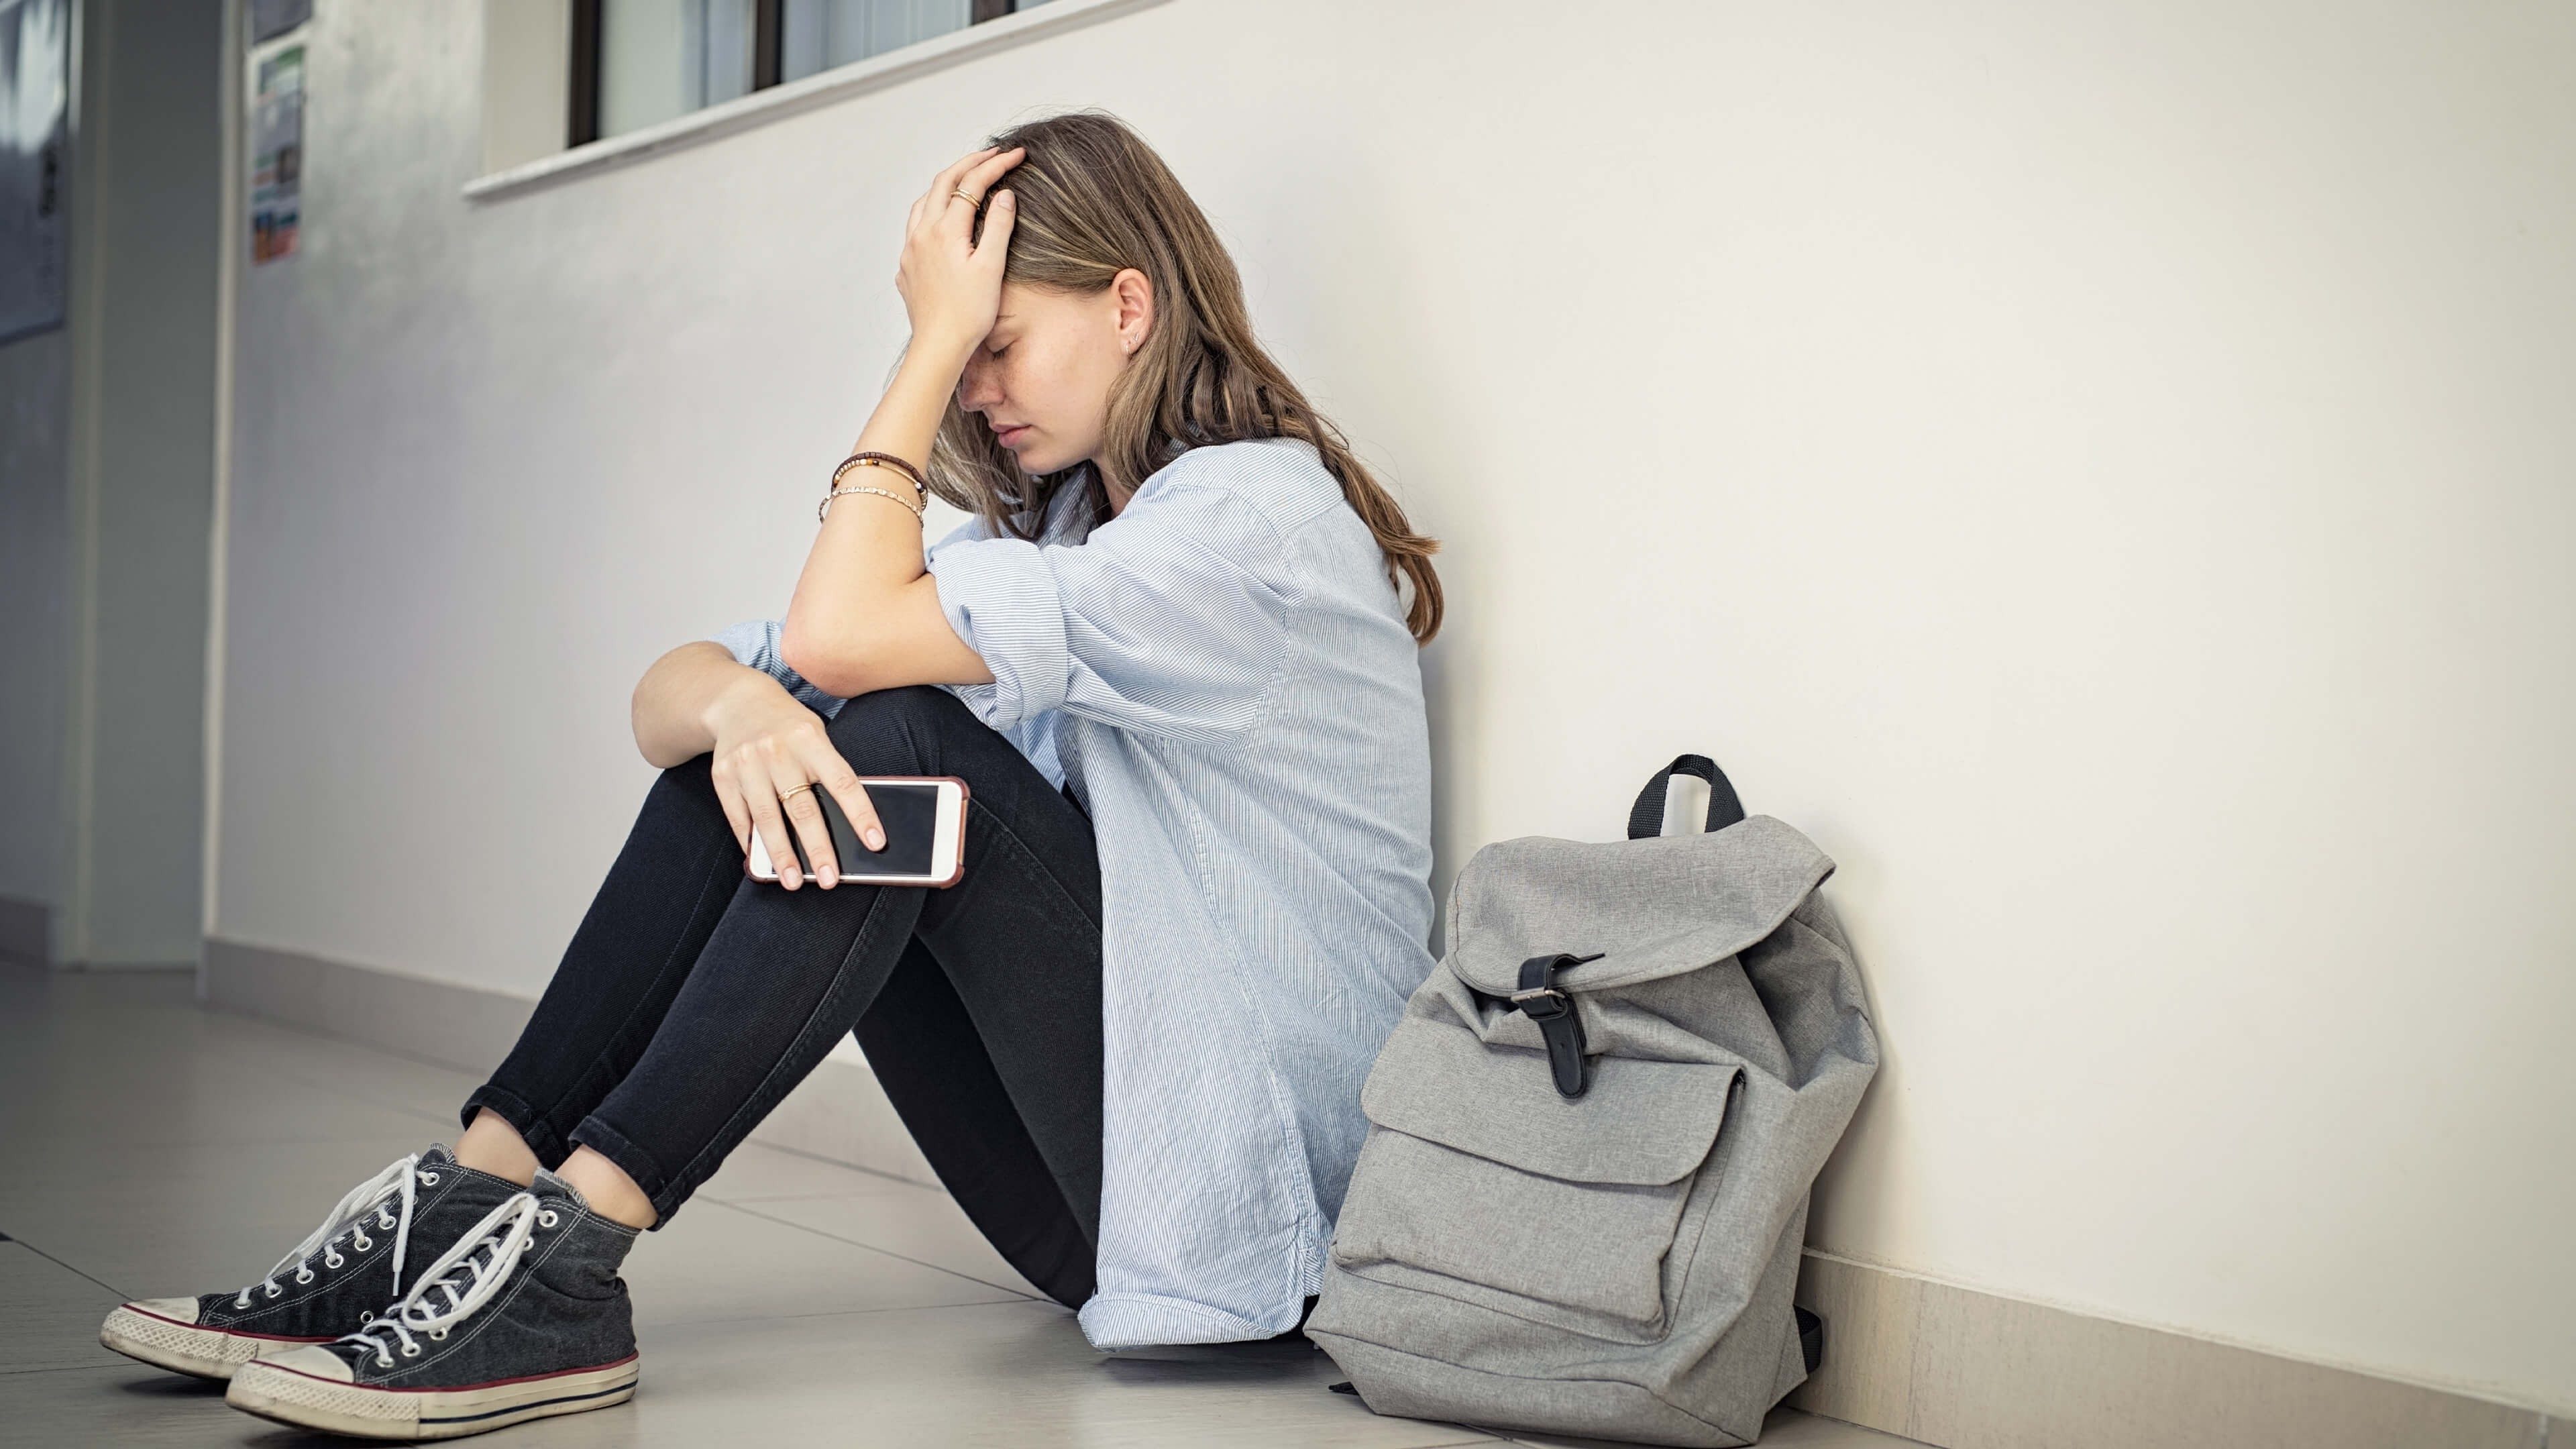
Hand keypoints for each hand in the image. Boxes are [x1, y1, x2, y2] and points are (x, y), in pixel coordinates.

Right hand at [703, 674, 884, 889]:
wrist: (738, 701)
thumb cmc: (789, 727)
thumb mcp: (815, 735)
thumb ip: (828, 771)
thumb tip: (848, 824)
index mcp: (810, 739)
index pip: (842, 782)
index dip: (861, 814)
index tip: (875, 843)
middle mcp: (777, 751)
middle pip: (802, 808)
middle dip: (818, 848)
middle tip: (829, 879)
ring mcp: (747, 763)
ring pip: (767, 818)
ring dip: (781, 854)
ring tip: (792, 881)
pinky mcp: (722, 775)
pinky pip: (738, 816)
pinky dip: (750, 842)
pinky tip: (761, 862)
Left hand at [895, 145, 1024, 360]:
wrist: (939, 347)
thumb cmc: (970, 313)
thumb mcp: (992, 267)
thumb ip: (997, 226)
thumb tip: (1004, 194)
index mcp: (945, 230)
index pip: (971, 184)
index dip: (996, 165)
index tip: (1017, 155)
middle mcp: (922, 234)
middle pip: (942, 182)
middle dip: (969, 164)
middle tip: (993, 155)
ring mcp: (910, 250)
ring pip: (924, 202)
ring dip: (945, 185)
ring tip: (966, 180)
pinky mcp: (906, 267)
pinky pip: (915, 226)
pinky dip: (932, 211)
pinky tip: (943, 221)